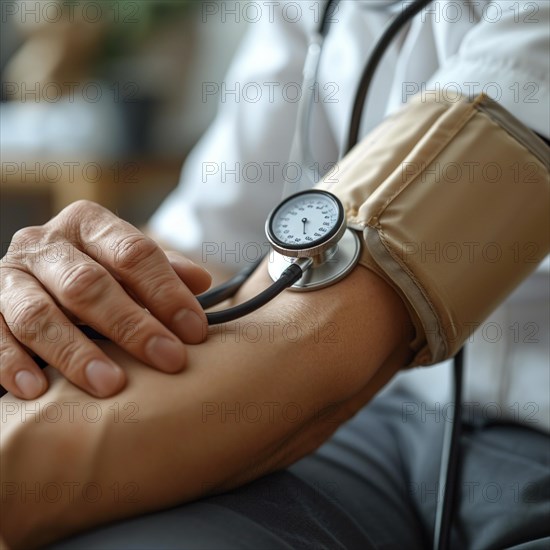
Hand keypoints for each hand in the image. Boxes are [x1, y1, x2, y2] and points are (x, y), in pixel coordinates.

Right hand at [0, 200, 211, 399]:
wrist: (35, 274)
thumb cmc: (97, 272)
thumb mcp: (127, 263)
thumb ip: (162, 271)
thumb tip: (202, 282)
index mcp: (89, 224)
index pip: (134, 253)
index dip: (167, 293)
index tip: (195, 331)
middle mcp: (45, 244)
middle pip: (88, 284)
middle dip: (132, 326)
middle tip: (168, 359)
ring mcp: (9, 276)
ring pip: (39, 314)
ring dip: (76, 353)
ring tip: (110, 385)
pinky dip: (12, 364)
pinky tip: (37, 391)